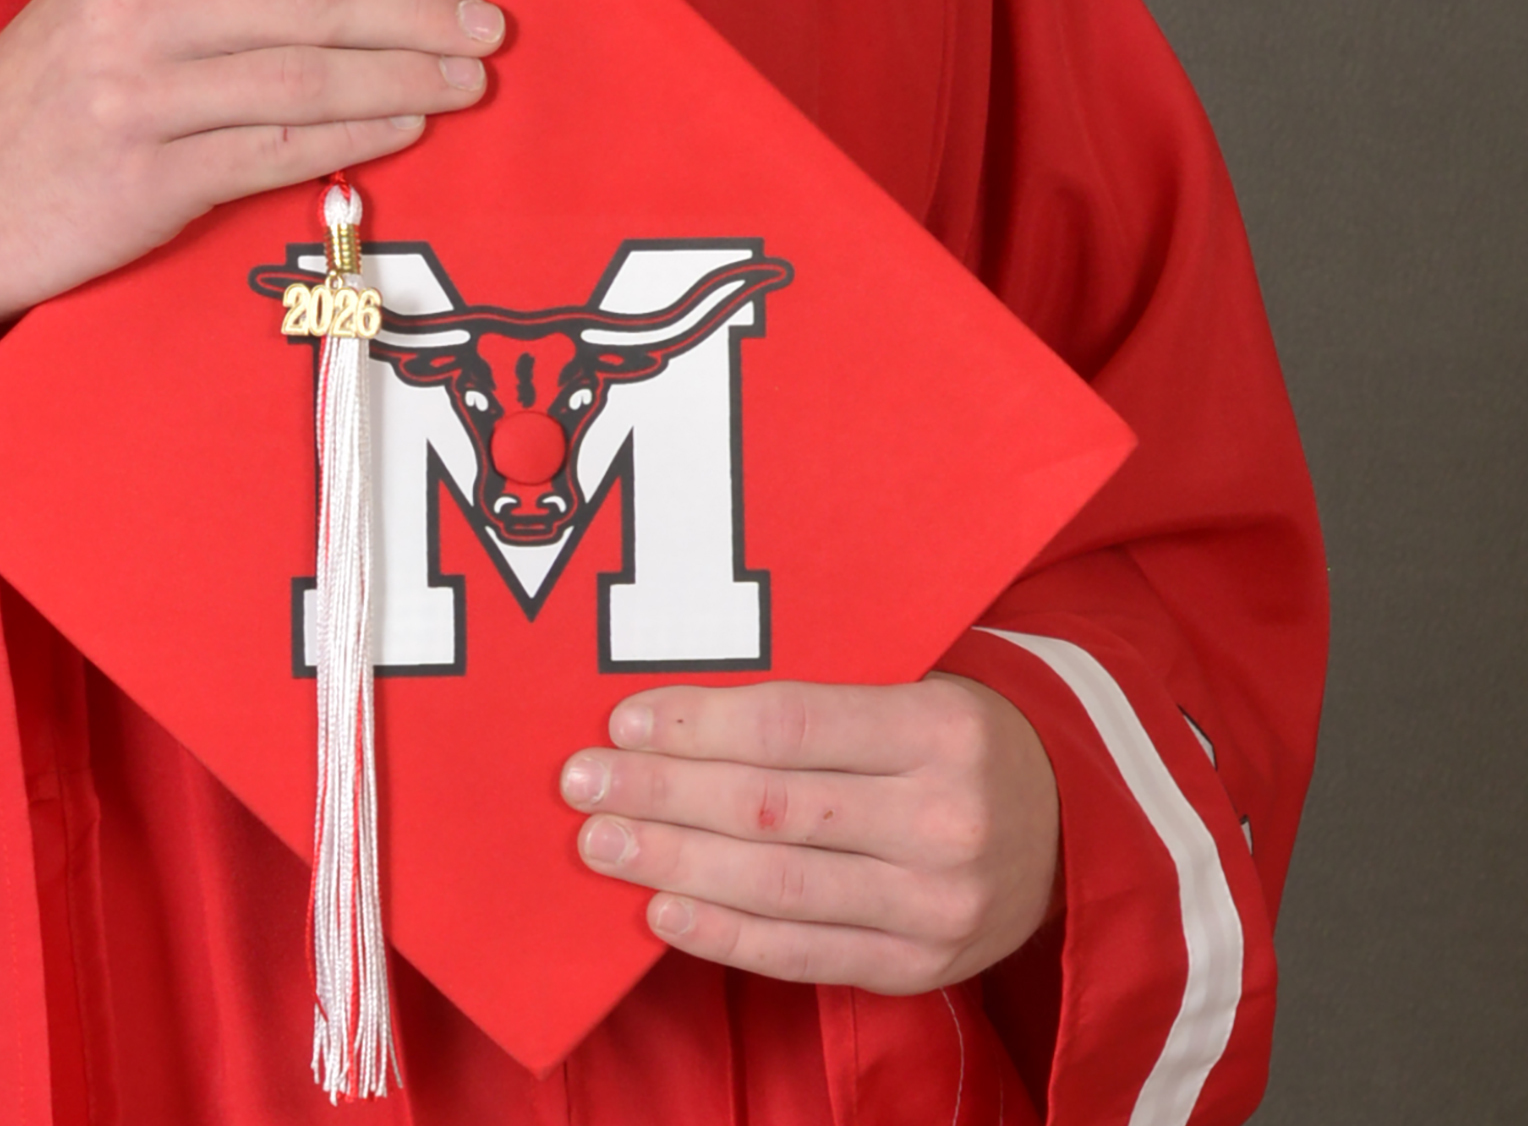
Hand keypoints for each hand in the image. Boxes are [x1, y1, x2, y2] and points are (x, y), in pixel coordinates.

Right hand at [0, 0, 503, 354]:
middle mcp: (131, 14)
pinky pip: (277, 152)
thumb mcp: (96, 13)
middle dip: (416, 7)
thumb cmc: (33, 111)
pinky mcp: (146, 179)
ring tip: (469, 78)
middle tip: (490, 22)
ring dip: (404, 74)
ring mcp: (137, 97)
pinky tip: (406, 126)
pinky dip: (354, 136)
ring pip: (305, 75)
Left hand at [559, 676, 1059, 990]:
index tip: (623, 720)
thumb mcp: (916, 685)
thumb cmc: (959, 737)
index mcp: (941, 728)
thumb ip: (821, 694)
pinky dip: (727, 937)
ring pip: (779, 887)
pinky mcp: (919, 968)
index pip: (794, 725)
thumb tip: (683, 701)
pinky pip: (805, 955)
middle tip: (584, 782)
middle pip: (773, 808)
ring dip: (676, 864)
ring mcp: (935, 906)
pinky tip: (665, 911)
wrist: (1068, 830)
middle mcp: (943, 820)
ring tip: (604, 844)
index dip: (699, 725)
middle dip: (664, 794)